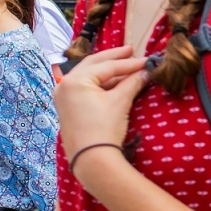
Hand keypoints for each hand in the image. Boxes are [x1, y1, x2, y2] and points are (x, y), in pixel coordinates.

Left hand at [55, 46, 148, 183]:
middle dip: (114, 59)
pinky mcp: (68, 109)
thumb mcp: (120, 102)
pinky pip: (86, 89)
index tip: (146, 60)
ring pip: (89, 77)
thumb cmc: (104, 128)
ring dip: (108, 72)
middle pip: (93, 65)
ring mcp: (64, 97)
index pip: (106, 66)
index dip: (129, 63)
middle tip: (131, 51)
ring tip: (126, 68)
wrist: (91, 160)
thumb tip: (145, 73)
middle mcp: (65, 85)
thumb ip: (132, 83)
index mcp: (75, 80)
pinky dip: (101, 85)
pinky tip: (115, 84)